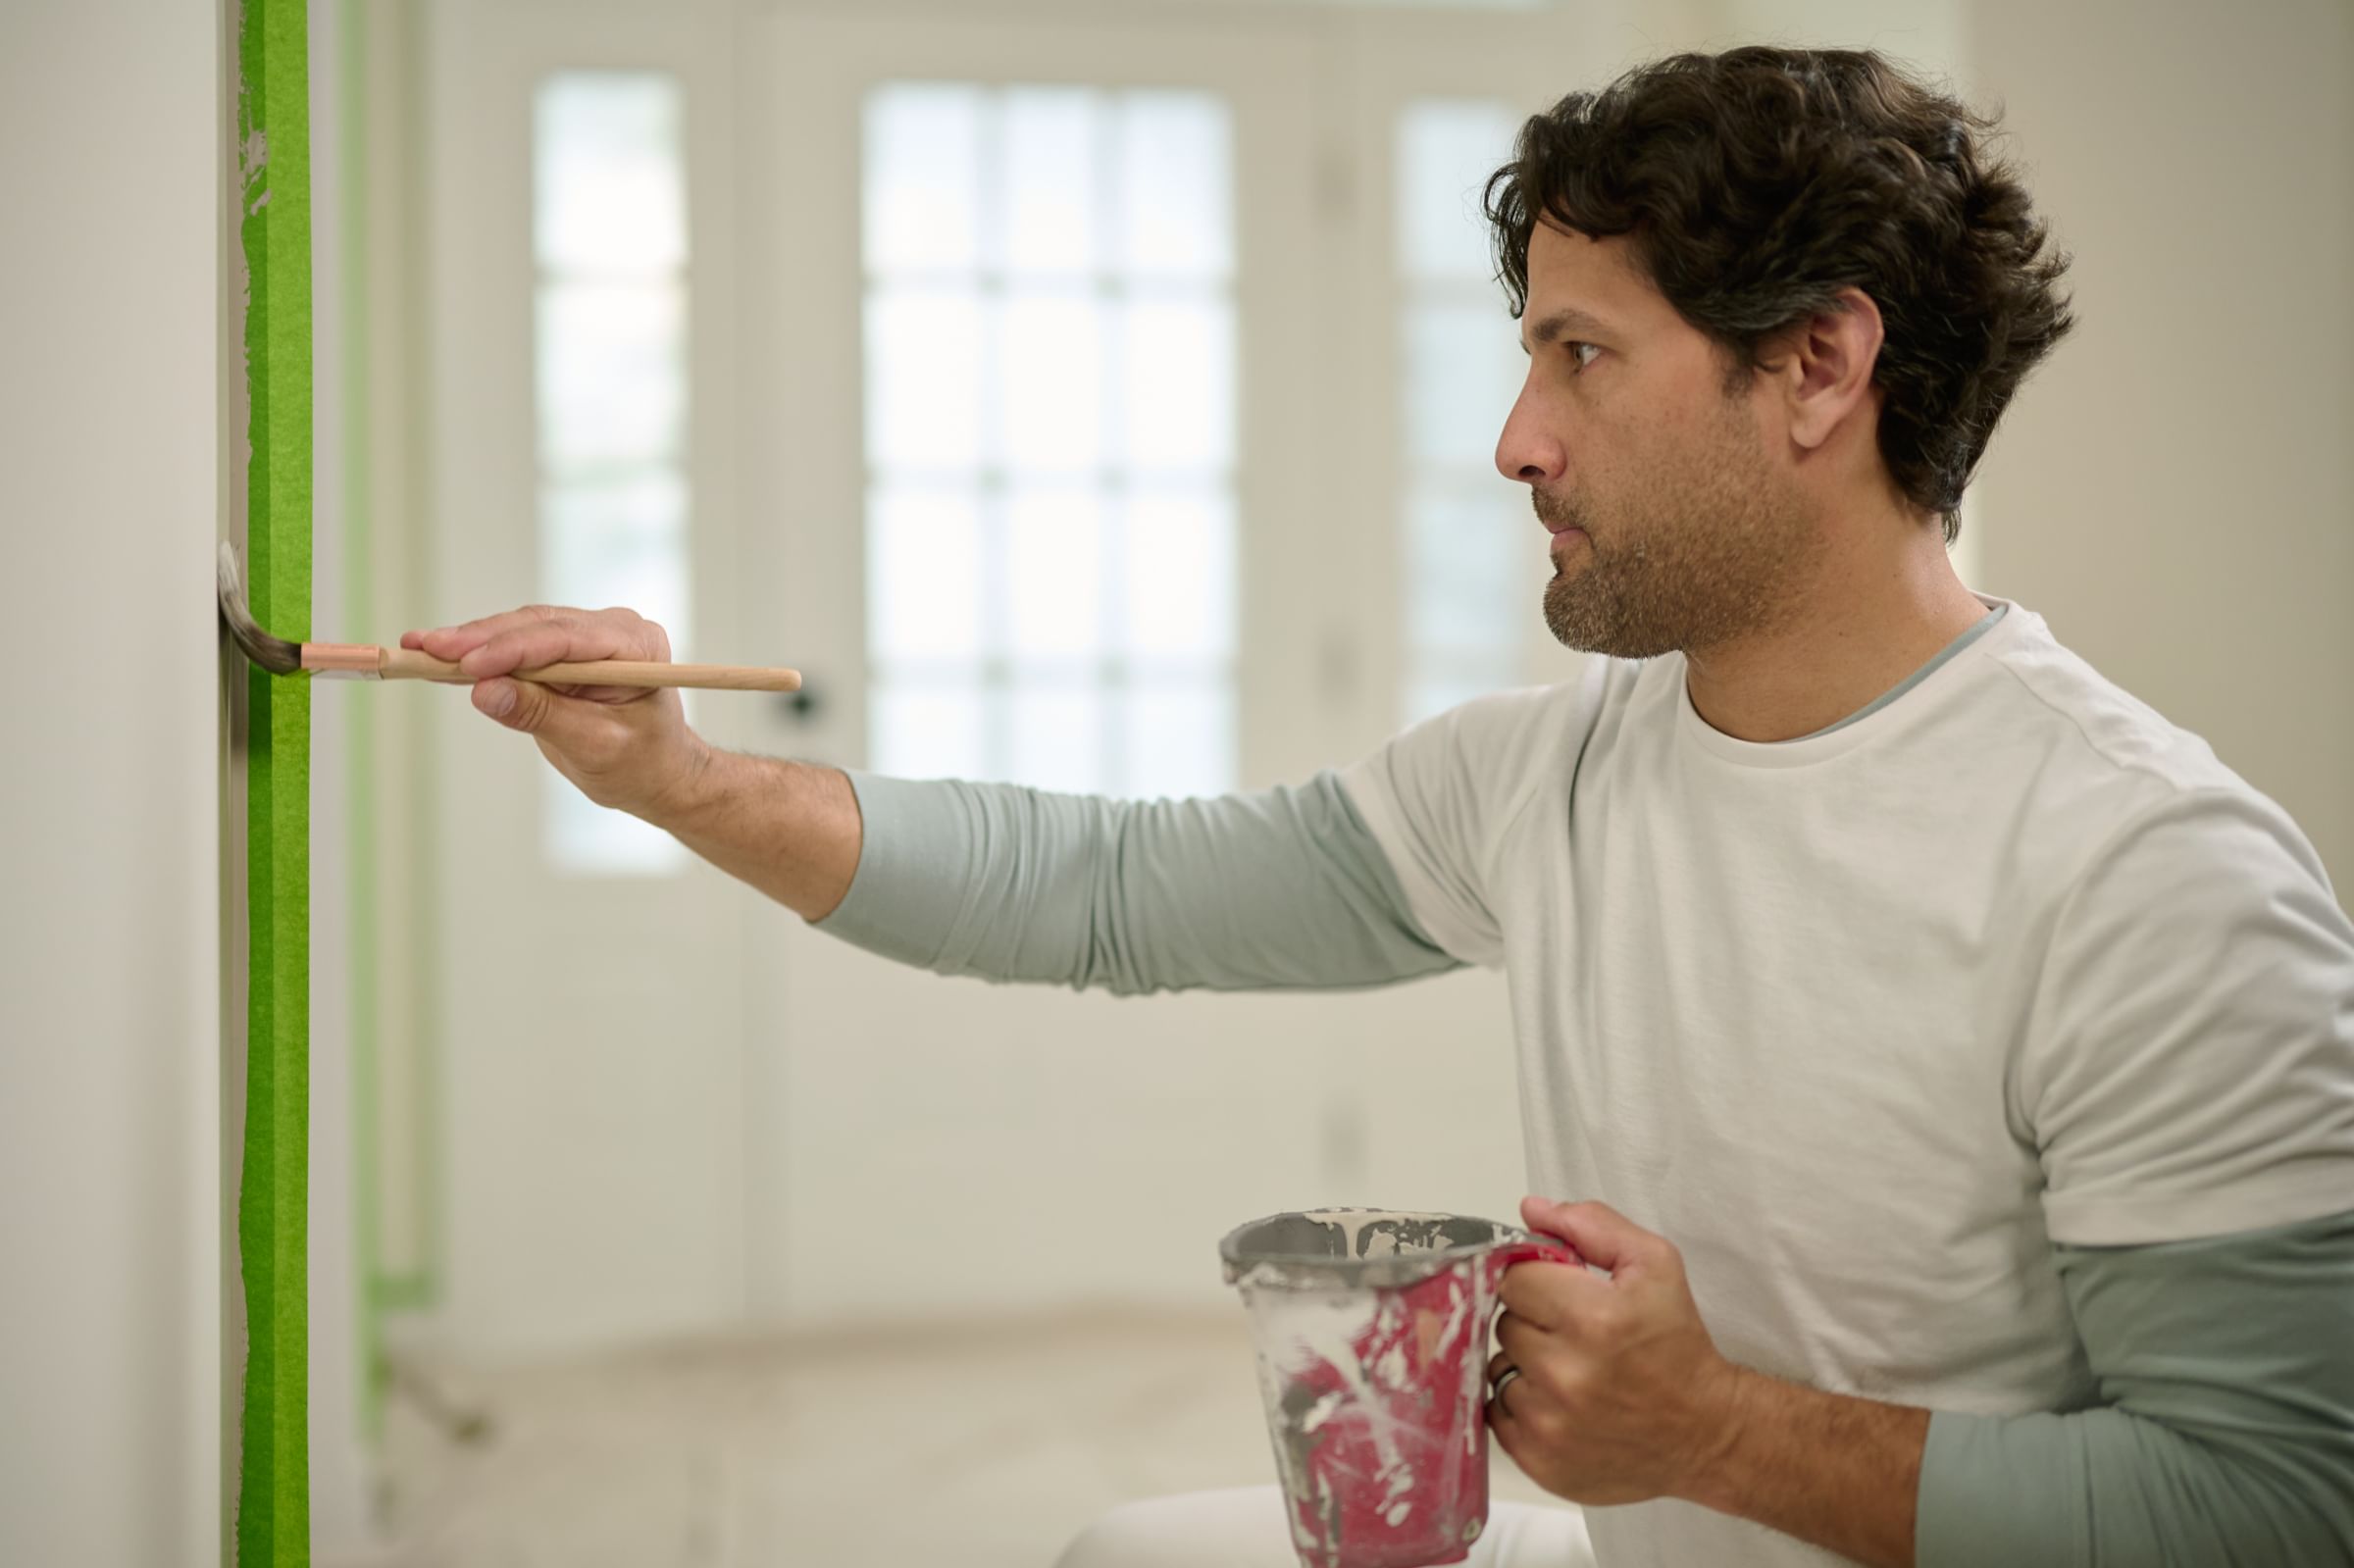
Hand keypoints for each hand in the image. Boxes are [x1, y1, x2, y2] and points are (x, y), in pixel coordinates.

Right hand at [402, 604, 710, 819]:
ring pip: (521, 629)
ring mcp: (590, 635)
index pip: (565, 639)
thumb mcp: (593, 746)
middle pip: (537, 626)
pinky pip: (518, 644)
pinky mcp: (565, 648)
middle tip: (425, 648)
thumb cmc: (641, 763)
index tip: (467, 664)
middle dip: (479, 640)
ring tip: (419, 650)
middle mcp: (614, 629)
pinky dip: (480, 653)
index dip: (512, 649)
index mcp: (637, 646)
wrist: (658, 771)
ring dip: (470, 642)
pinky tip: (439, 656)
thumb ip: (540, 716)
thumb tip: (484, 693)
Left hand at [1488, 1196, 1749, 1506]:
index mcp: (1593, 1318)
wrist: (1706, 1432)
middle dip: (1533, 1323)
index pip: (1513, 1280)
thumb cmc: (1678, 1346)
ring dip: (1524, 1365)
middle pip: (1504, 1324)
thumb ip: (1592, 1226)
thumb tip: (1533, 1210)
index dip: (1536, 1282)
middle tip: (1572, 1334)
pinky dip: (1520, 1405)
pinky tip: (1558, 1402)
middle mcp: (1566, 1374)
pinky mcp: (1540, 1460)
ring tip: (1568, 1370)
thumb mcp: (1654, 1265)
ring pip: (1497, 1369)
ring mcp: (1549, 1424)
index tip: (1560, 1295)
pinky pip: (1497, 1413)